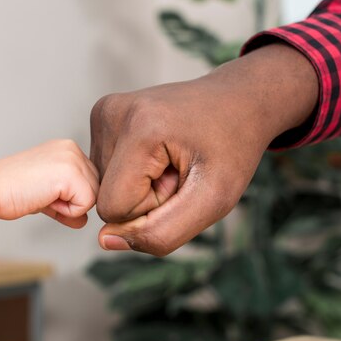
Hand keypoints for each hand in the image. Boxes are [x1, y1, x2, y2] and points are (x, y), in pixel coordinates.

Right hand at [0, 139, 98, 227]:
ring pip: (93, 197)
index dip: (70, 198)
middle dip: (72, 202)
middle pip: (95, 189)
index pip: (88, 181)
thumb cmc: (11, 191)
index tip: (43, 193)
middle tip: (42, 195)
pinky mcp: (71, 173)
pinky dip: (68, 212)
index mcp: (66, 148)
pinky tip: (46, 199)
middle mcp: (72, 148)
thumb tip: (84, 220)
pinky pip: (87, 204)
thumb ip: (68, 204)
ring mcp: (73, 159)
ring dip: (69, 207)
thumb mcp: (47, 196)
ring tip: (43, 196)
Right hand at [90, 44, 317, 255]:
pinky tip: (159, 151)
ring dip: (140, 185)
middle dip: (145, 197)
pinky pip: (105, 169)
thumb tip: (104, 240)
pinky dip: (132, 172)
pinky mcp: (102, 114)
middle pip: (106, 197)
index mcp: (139, 129)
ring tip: (172, 159)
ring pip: (103, 185)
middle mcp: (111, 112)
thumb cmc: (232, 148)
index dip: (150, 209)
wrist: (238, 100)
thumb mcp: (214, 201)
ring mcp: (103, 110)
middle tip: (180, 169)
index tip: (182, 180)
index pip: (113, 208)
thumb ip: (162, 233)